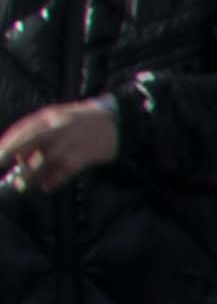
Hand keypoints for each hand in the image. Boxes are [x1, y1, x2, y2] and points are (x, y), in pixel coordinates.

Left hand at [0, 100, 118, 195]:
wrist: (117, 122)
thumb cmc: (83, 124)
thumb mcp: (59, 121)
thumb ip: (41, 136)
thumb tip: (20, 157)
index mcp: (50, 116)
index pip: (24, 128)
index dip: (8, 141)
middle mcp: (59, 127)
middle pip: (31, 139)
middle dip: (12, 152)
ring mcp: (73, 141)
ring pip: (48, 157)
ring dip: (33, 172)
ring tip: (21, 184)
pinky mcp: (87, 154)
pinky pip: (67, 168)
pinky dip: (56, 178)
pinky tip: (46, 186)